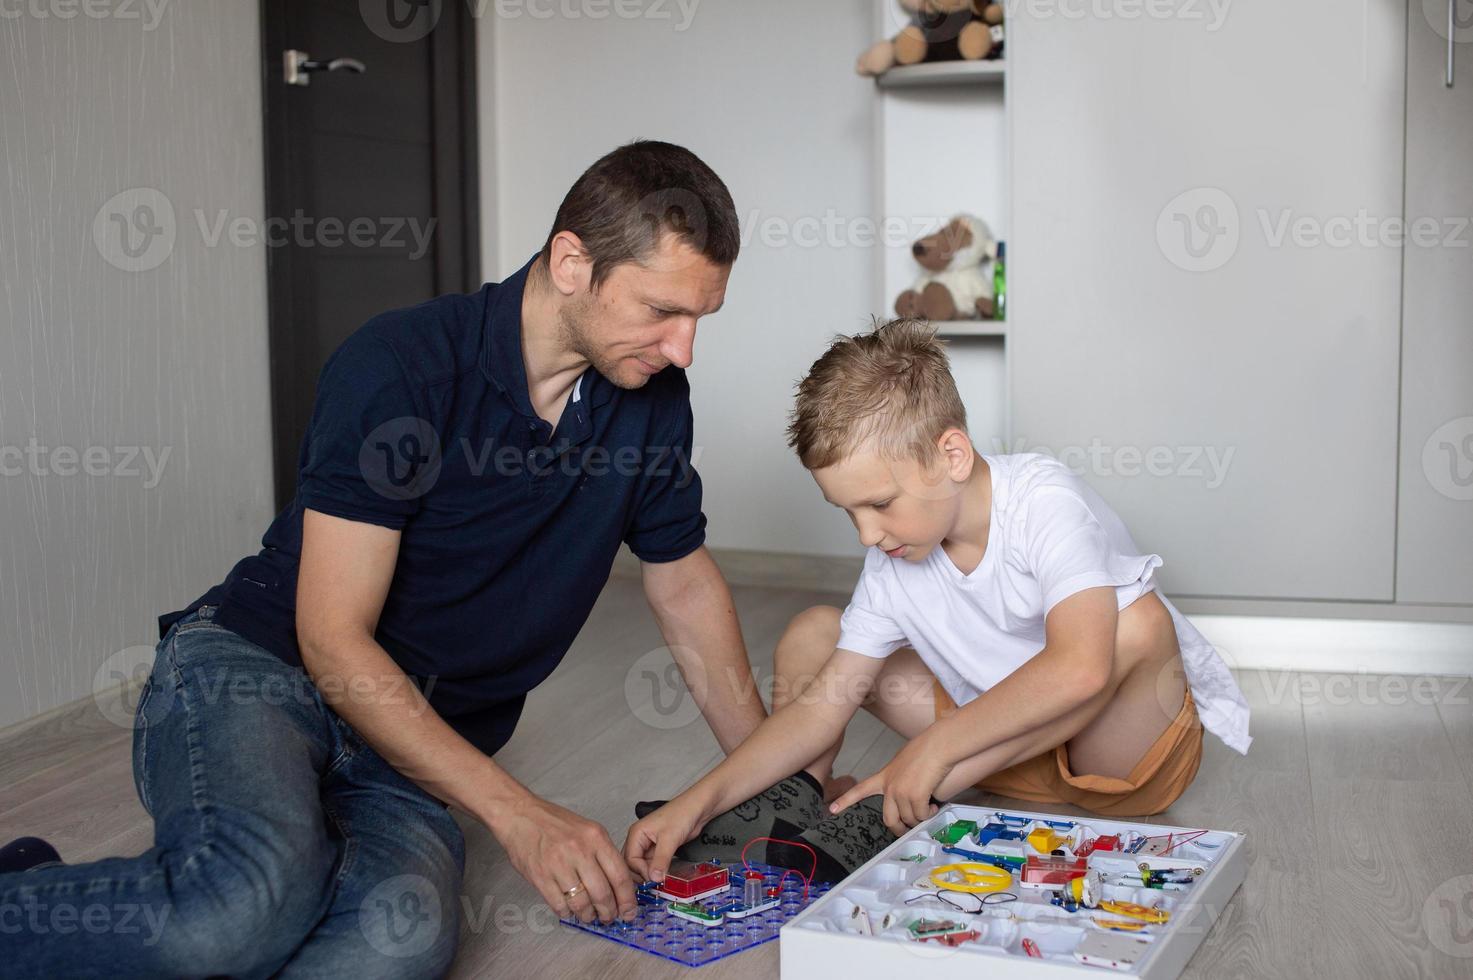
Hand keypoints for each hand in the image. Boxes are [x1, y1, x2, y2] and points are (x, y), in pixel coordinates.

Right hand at [488, 792, 636, 924]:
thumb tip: (618, 885)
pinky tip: (569, 910)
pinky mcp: (540, 877)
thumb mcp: (587, 829)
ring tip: (589, 915)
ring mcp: (558, 865)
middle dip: (609, 911)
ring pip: (582, 903)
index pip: (620, 875)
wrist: (520, 815)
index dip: (627, 899)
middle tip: (609, 916)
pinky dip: (567, 912)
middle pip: (603, 893)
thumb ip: (603, 854)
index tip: (629, 910)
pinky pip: (559, 905)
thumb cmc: (553, 823)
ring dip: (588, 915)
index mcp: (596, 837)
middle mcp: (579, 850)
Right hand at [622, 797, 704, 883]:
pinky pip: (654, 864)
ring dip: (651, 874)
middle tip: (654, 883)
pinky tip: (664, 876)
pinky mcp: (660, 848)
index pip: (630, 859)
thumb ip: (661, 860)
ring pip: (644, 865)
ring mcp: (650, 844)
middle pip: (633, 864)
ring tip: (660, 881)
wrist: (698, 808)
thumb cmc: (682, 813)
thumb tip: (653, 878)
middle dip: (643, 874)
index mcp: (636, 833)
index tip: (653, 880)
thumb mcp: (670, 839)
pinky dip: (658, 871)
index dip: (640, 871)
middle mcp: (640, 839)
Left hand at [827, 733, 952, 835]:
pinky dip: (928, 814)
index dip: (845, 801)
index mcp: (884, 776)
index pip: (859, 790)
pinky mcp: (915, 796)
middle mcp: (889, 786)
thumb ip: (899, 777)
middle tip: (908, 829)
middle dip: (899, 829)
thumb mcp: (904, 763)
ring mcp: (901, 792)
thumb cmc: (926, 749)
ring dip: (919, 818)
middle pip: (888, 819)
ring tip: (928, 809)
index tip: (832, 810)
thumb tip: (904, 791)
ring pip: (908, 820)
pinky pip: (921, 816)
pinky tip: (933, 806)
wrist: (938, 745)